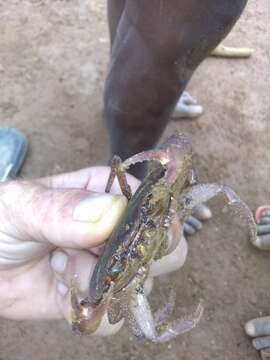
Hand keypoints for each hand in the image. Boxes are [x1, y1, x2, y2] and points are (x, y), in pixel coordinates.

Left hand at [0, 166, 187, 335]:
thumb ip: (61, 207)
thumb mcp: (22, 205)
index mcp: (108, 194)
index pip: (153, 205)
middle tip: (92, 252)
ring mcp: (110, 267)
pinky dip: (89, 311)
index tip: (110, 232)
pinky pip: (114, 318)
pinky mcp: (96, 299)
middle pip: (165, 248)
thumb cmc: (1, 222)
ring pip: (143, 285)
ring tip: (62, 266)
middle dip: (132, 257)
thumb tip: (112, 213)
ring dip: (101, 284)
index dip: (143, 221)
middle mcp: (118, 230)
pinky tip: (61, 288)